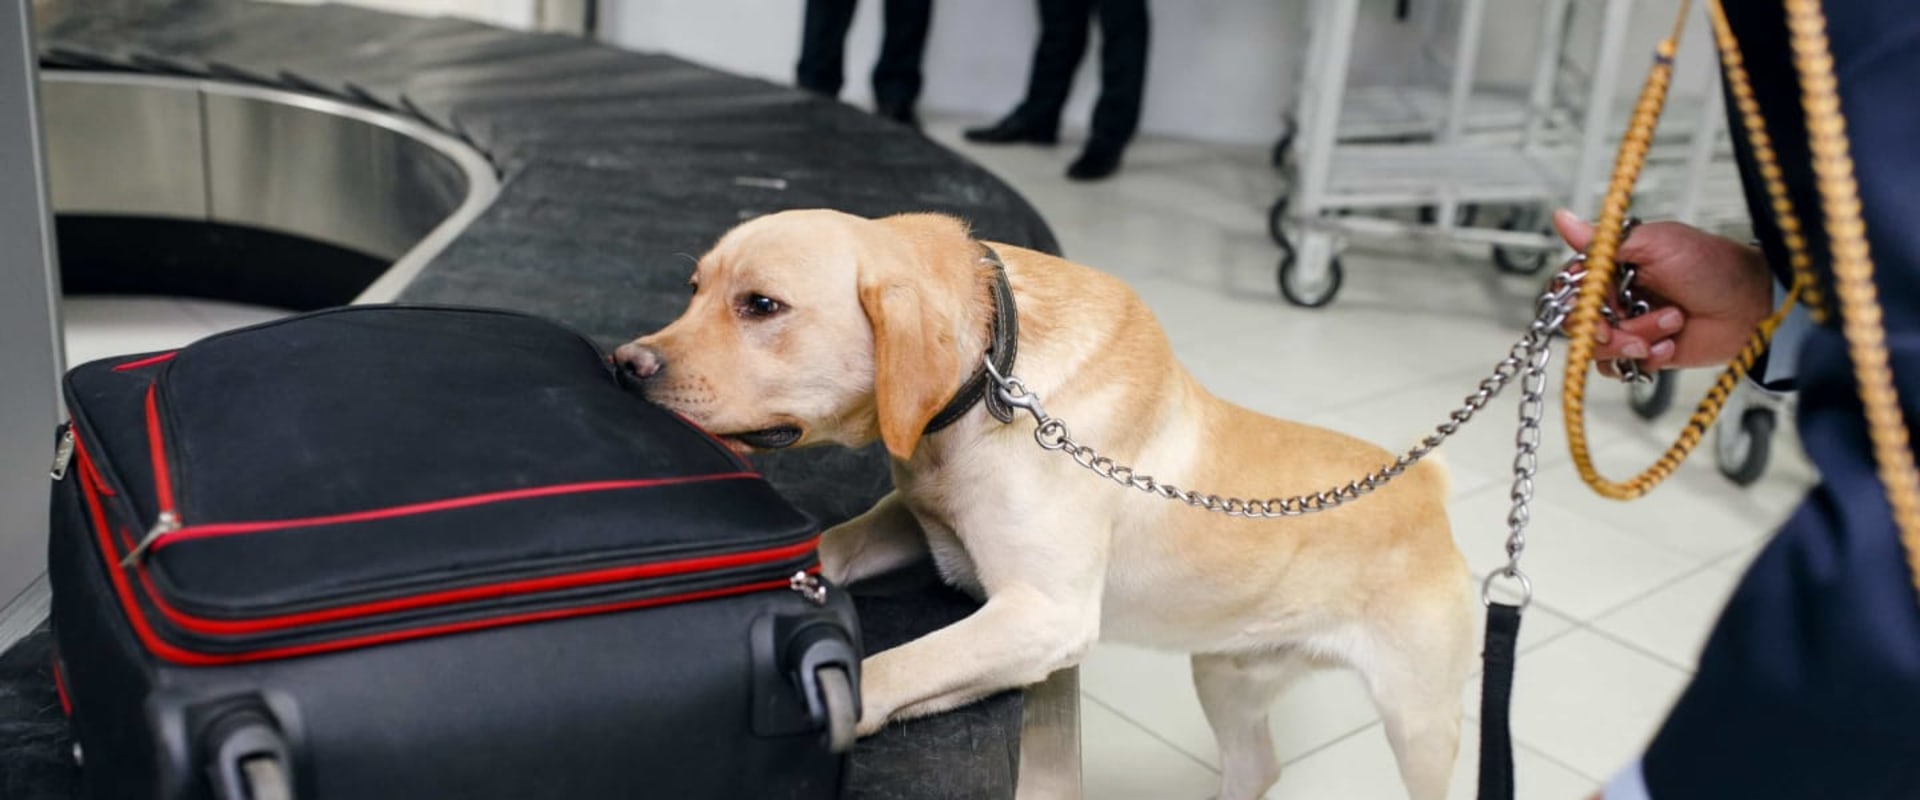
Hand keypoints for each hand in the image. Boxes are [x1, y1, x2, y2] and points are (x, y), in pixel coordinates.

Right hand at [1553, 209, 1775, 373]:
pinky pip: (1620, 367)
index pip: (1570, 287)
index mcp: (1613, 266)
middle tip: (1628, 323)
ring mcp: (1629, 326)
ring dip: (1631, 341)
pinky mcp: (1644, 352)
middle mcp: (1616, 296)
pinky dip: (1644, 360)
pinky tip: (1669, 347)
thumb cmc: (1715, 267)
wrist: (1754, 306)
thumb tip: (1562, 218)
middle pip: (1578, 323)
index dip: (1576, 301)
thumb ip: (1606, 240)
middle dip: (1604, 328)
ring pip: (1598, 349)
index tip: (1595, 306)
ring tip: (1668, 327)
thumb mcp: (1658, 243)